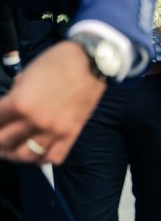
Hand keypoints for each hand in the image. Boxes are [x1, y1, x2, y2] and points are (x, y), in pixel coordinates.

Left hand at [0, 41, 105, 163]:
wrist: (92, 62)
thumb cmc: (59, 62)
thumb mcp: (27, 75)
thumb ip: (15, 97)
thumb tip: (7, 111)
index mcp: (19, 103)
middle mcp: (35, 120)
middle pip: (3, 142)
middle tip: (0, 135)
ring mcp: (54, 129)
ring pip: (25, 155)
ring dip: (15, 153)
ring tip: (14, 148)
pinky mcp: (71, 133)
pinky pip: (53, 157)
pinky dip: (42, 158)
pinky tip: (38, 150)